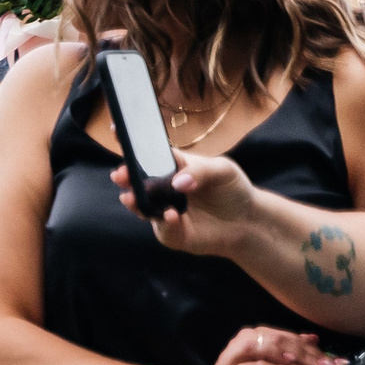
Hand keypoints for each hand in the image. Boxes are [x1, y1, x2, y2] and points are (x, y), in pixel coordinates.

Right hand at [114, 149, 254, 258]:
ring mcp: (164, 211)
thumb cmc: (232, 189)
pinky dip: (166, 223)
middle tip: (120, 174)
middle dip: (125, 177)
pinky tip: (172, 215)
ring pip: (141, 208)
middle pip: (137, 182)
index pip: (149, 153)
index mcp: (172, 167)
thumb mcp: (222, 170)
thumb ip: (201, 171)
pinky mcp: (171, 233)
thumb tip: (177, 183)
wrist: (247, 221)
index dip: (131, 143)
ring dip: (135, 203)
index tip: (117, 130)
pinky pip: (163, 229)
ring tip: (131, 198)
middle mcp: (162, 189)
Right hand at [164, 327, 343, 364]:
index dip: (317, 352)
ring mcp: (242, 342)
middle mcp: (255, 335)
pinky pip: (255, 348)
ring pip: (275, 341)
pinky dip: (274, 353)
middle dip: (311, 354)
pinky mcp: (230, 352)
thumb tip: (314, 339)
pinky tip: (288, 362)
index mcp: (267, 339)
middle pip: (289, 339)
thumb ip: (290, 358)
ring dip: (297, 353)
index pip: (297, 341)